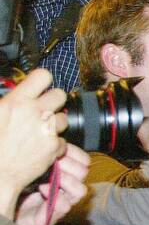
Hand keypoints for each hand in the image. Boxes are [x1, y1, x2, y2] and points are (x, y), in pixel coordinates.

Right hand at [0, 69, 67, 216]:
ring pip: (64, 119)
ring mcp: (47, 130)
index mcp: (16, 101)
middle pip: (60, 95)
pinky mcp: (55, 147)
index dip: (42, 80)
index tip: (39, 87)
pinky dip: (54, 145)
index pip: (43, 76)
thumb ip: (7, 102)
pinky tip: (40, 148)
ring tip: (40, 131)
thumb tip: (12, 97)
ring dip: (55, 124)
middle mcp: (35, 113)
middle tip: (43, 110)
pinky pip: (63, 141)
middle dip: (53, 101)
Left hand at [14, 145, 89, 224]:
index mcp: (63, 172)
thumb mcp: (30, 166)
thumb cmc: (15, 186)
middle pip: (84, 172)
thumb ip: (43, 155)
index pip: (83, 160)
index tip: (60, 146)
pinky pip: (65, 205)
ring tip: (49, 177)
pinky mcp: (52, 216)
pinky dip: (54, 196)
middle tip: (52, 161)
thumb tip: (51, 138)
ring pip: (81, 190)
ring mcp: (62, 202)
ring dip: (66, 180)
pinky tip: (41, 189)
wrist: (5, 211)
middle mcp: (66, 188)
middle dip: (68, 164)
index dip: (75, 152)